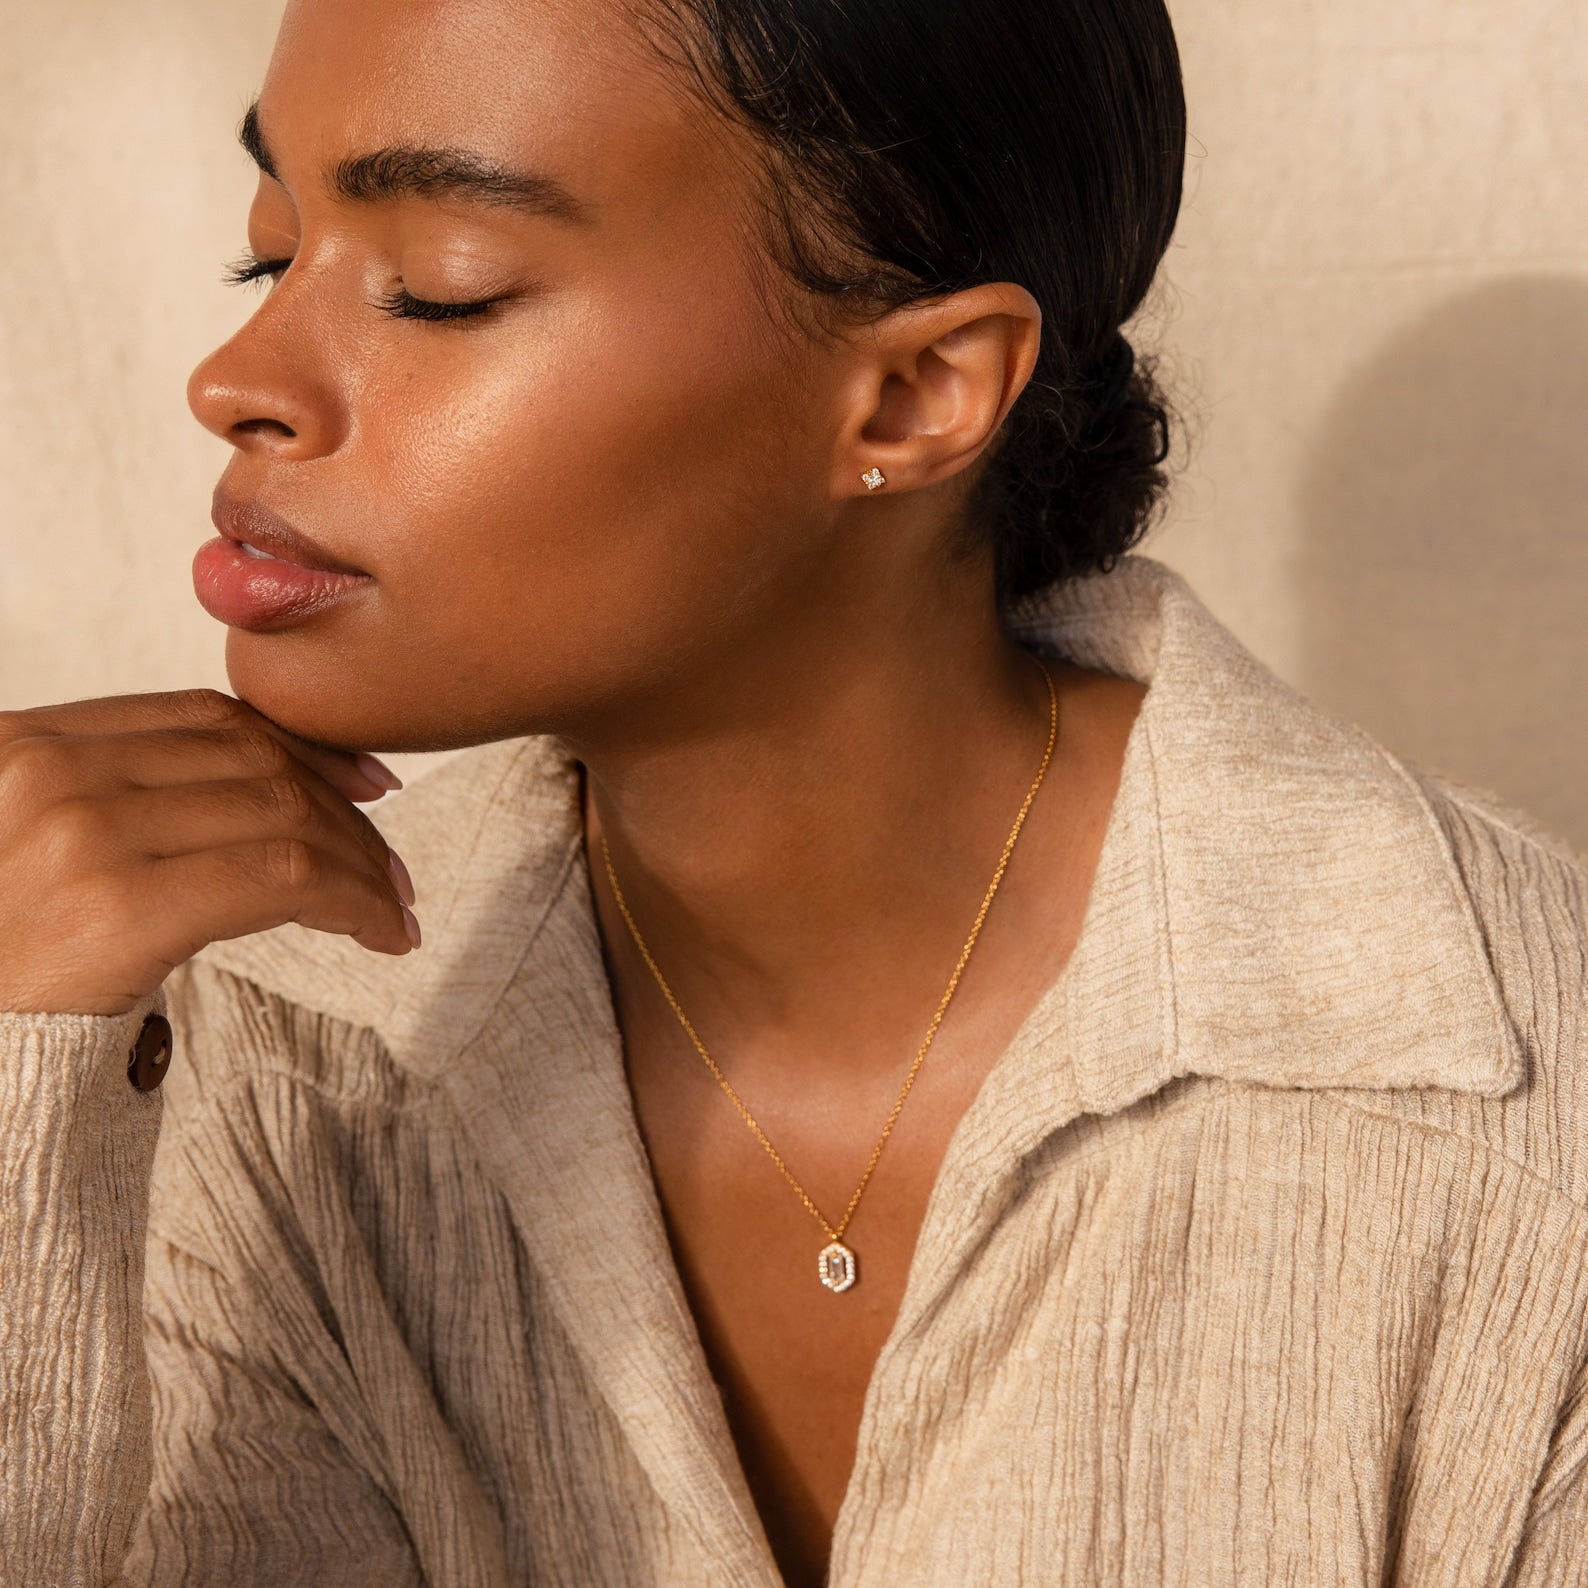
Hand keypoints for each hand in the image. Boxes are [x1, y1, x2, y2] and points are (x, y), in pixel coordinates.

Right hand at [0, 689, 418, 1015]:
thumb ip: (125, 801)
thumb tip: (275, 782)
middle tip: (391, 867)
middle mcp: (49, 772)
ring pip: (284, 817)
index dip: (307, 746)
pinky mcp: (118, 908)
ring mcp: (83, 835)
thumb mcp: (44, 852)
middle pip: (257, 763)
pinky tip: (381, 933)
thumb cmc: (7, 968)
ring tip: (393, 907)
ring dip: (362, 863)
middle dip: (347, 814)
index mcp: (27, 743)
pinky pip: (284, 879)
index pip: (209, 718)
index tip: (367, 783)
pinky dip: (355, 901)